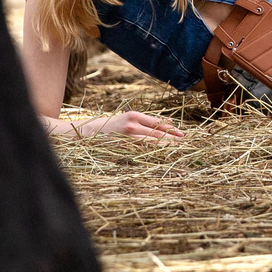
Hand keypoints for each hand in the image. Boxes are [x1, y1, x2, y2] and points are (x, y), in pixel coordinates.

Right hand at [57, 111, 183, 142]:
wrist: (87, 133)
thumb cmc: (109, 126)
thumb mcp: (125, 119)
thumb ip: (141, 123)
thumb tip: (162, 127)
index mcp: (133, 115)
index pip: (156, 122)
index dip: (170, 128)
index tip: (181, 133)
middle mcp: (131, 125)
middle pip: (157, 133)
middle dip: (171, 138)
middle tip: (184, 142)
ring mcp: (127, 138)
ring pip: (151, 143)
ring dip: (165, 146)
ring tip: (177, 150)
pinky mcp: (123, 147)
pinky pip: (141, 151)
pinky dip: (152, 153)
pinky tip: (160, 156)